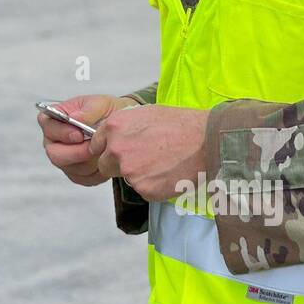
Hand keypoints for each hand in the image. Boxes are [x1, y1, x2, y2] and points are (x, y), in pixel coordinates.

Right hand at [38, 94, 136, 186]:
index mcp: (55, 120)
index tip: (79, 134)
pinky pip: (83, 178)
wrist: (120, 128)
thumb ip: (87, 110)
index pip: (47, 126)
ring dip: (89, 161)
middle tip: (93, 147)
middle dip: (76, 152)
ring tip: (103, 150)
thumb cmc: (105, 112)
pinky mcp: (76, 174)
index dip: (61, 132)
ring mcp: (64, 159)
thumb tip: (75, 118)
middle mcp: (54, 141)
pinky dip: (96, 171)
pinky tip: (104, 160)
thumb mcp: (100, 104)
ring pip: (70, 168)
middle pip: (55, 154)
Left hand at [89, 103, 208, 200]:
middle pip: (106, 165)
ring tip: (162, 163)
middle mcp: (116, 149)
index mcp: (114, 127)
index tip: (119, 151)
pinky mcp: (143, 189)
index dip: (108, 149)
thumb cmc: (181, 124)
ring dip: (138, 175)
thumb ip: (123, 127)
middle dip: (119, 165)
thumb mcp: (145, 113)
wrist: (207, 142)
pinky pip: (142, 190)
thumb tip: (113, 136)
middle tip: (143, 160)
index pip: (96, 145)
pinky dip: (153, 185)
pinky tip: (168, 173)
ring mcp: (129, 171)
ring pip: (126, 178)